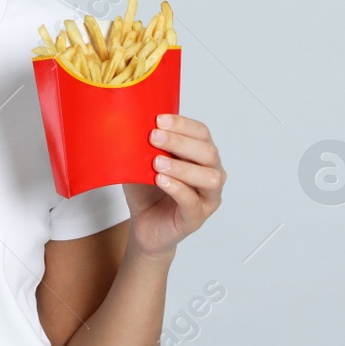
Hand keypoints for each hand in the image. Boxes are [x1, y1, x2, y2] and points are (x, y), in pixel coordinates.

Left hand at [123, 114, 223, 257]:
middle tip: (154, 137)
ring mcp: (207, 198)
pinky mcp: (196, 218)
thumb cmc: (147, 191)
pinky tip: (161, 180)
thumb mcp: (142, 163)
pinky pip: (193, 202)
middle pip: (208, 152)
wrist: (143, 226)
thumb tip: (132, 123)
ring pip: (210, 178)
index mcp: (201, 155)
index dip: (183, 124)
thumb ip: (144, 145)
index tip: (159, 120)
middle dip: (180, 142)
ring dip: (182, 167)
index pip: (202, 133)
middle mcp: (212, 174)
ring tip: (157, 162)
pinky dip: (177, 189)